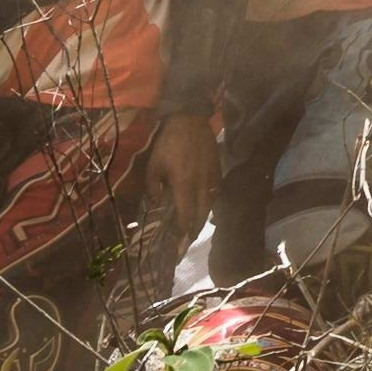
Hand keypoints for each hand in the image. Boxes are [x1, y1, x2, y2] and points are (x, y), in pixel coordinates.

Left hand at [143, 112, 214, 238]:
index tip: (176, 248)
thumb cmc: (169, 144)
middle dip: (192, 233)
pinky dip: (207, 206)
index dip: (181, 234)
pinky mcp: (218, 173)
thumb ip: (152, 188)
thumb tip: (154, 205)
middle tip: (183, 245)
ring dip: (200, 221)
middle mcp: (202, 186)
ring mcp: (212, 179)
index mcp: (185, 185)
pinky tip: (202, 209)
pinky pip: (214, 195)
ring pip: (209, 207)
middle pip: (200, 216)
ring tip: (191, 231)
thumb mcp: (153, 165)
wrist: (191, 121)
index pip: (185, 216)